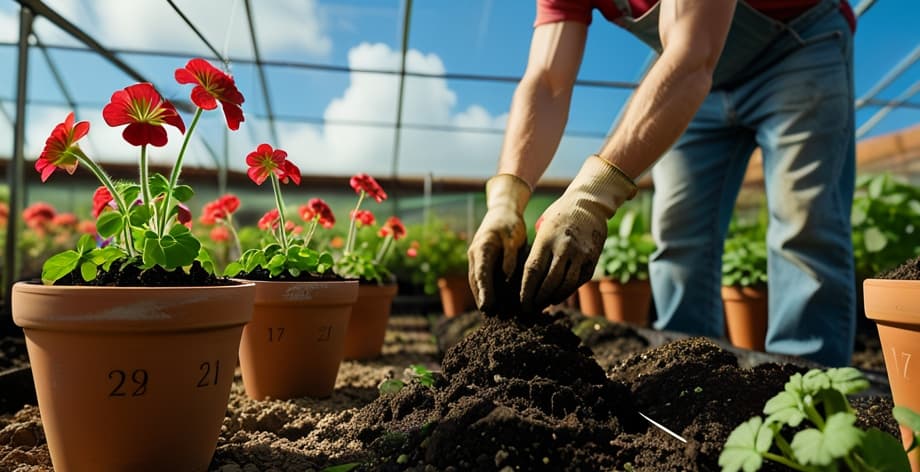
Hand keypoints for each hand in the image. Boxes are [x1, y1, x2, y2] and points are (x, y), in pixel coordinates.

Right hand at [468, 174, 531, 312]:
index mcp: (482, 249)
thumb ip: (510, 256)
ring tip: (491, 314)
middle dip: (482, 299)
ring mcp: (476, 259)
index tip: (488, 306)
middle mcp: (475, 256)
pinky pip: (481, 278)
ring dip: (482, 297)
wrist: (501, 212)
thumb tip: (507, 276)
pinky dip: (486, 290)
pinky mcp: (481, 262)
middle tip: (490, 316)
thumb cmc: (509, 224)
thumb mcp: (513, 237)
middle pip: (475, 281)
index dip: (484, 291)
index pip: (481, 274)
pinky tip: (494, 302)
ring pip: (476, 282)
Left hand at [521, 155, 636, 310]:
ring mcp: (580, 253)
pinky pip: (579, 281)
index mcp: (546, 239)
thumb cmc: (558, 217)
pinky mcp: (593, 258)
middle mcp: (564, 247)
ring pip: (566, 285)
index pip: (533, 271)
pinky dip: (568, 291)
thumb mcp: (542, 228)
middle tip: (531, 309)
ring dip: (553, 298)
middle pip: (549, 282)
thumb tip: (527, 279)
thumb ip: (537, 251)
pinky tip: (558, 296)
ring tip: (544, 304)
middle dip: (538, 299)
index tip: (521, 304)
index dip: (526, 291)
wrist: (588, 204)